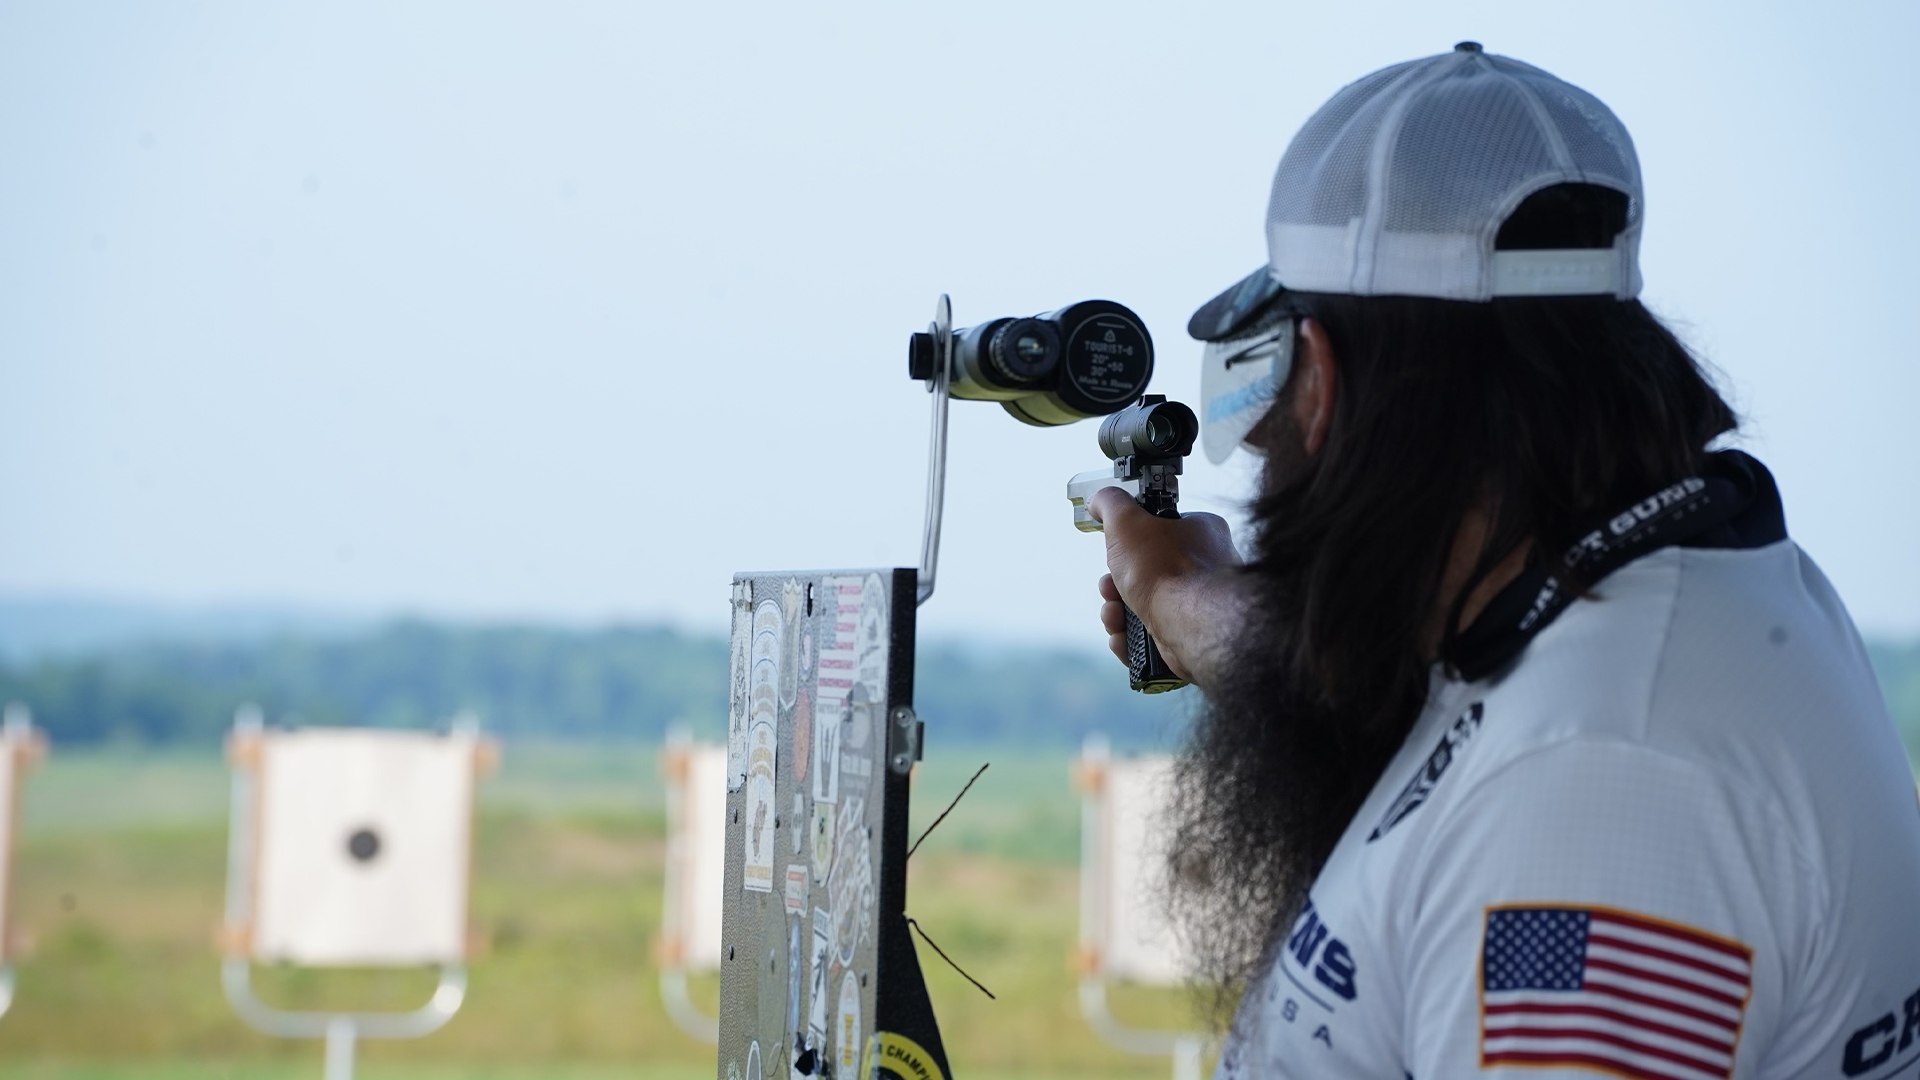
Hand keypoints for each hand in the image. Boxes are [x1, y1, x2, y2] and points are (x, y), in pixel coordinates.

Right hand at [1088, 486, 1243, 688]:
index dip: (1126, 542)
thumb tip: (1100, 501)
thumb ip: (1110, 504)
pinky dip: (1131, 639)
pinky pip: (1150, 636)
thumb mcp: (1127, 519)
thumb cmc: (1169, 571)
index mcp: (1199, 532)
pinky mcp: (1188, 633)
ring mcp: (1196, 603)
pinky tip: (1125, 637)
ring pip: (1143, 606)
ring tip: (1115, 616)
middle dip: (1115, 584)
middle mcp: (1204, 567)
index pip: (1156, 531)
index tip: (1113, 549)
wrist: (1191, 625)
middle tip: (1110, 587)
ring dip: (1117, 613)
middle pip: (1143, 573)